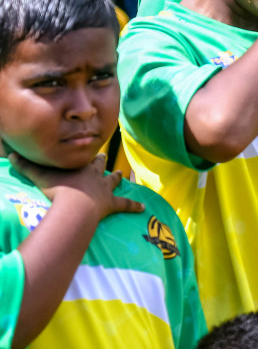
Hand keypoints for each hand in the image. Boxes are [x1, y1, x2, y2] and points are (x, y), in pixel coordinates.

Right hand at [9, 153, 142, 220]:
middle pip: (100, 166)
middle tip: (104, 157)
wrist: (74, 205)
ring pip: (113, 182)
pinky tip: (143, 207)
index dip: (86, 155)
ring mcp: (104, 190)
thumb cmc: (56, 189)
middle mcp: (95, 176)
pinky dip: (134, 206)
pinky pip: (124, 205)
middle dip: (102, 162)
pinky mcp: (110, 205)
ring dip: (117, 178)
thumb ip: (25, 166)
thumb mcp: (38, 175)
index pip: (84, 158)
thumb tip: (10, 156)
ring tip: (123, 175)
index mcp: (81, 168)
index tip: (88, 150)